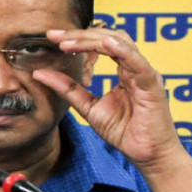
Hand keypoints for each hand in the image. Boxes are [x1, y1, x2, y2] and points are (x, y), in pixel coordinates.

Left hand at [33, 28, 185, 168]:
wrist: (147, 155)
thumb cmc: (125, 131)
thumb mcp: (89, 107)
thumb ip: (68, 89)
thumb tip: (39, 74)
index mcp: (124, 70)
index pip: (100, 45)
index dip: (77, 38)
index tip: (52, 37)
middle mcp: (135, 67)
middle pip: (108, 38)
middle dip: (79, 35)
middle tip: (54, 35)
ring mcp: (144, 73)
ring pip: (120, 44)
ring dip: (92, 40)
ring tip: (68, 41)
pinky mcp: (152, 84)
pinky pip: (138, 62)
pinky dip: (122, 50)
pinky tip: (105, 43)